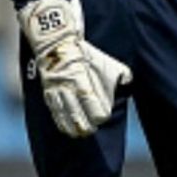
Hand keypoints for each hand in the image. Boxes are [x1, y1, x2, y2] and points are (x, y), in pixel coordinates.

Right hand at [20, 0, 131, 137]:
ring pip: (67, 118)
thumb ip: (120, 73)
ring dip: (74, 127)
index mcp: (86, 85)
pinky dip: (61, 122)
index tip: (102, 116)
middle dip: (88, 127)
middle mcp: (72, 92)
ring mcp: (58, 93)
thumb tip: (127, 81)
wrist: (58, 44)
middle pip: (81, 119)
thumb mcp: (107, 62)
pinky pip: (55, 111)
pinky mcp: (49, 92)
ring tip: (80, 133)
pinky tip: (65, 128)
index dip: (101, 116)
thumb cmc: (87, 54)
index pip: (96, 111)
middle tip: (92, 129)